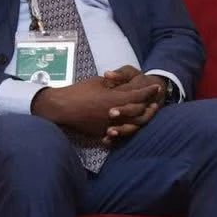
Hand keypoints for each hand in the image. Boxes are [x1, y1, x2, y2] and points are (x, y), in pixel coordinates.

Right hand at [31, 72, 159, 141]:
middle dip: (148, 107)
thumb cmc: (79, 91)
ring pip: (131, 125)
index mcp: (114, 98)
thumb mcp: (98, 83)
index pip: (137, 95)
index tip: (156, 87)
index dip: (148, 91)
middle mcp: (114, 113)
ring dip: (140, 120)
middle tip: (155, 103)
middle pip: (138, 112)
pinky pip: (118, 134)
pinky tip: (130, 127)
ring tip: (145, 115)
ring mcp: (108, 125)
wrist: (61, 107)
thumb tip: (123, 84)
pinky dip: (125, 130)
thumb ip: (113, 85)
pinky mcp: (101, 133)